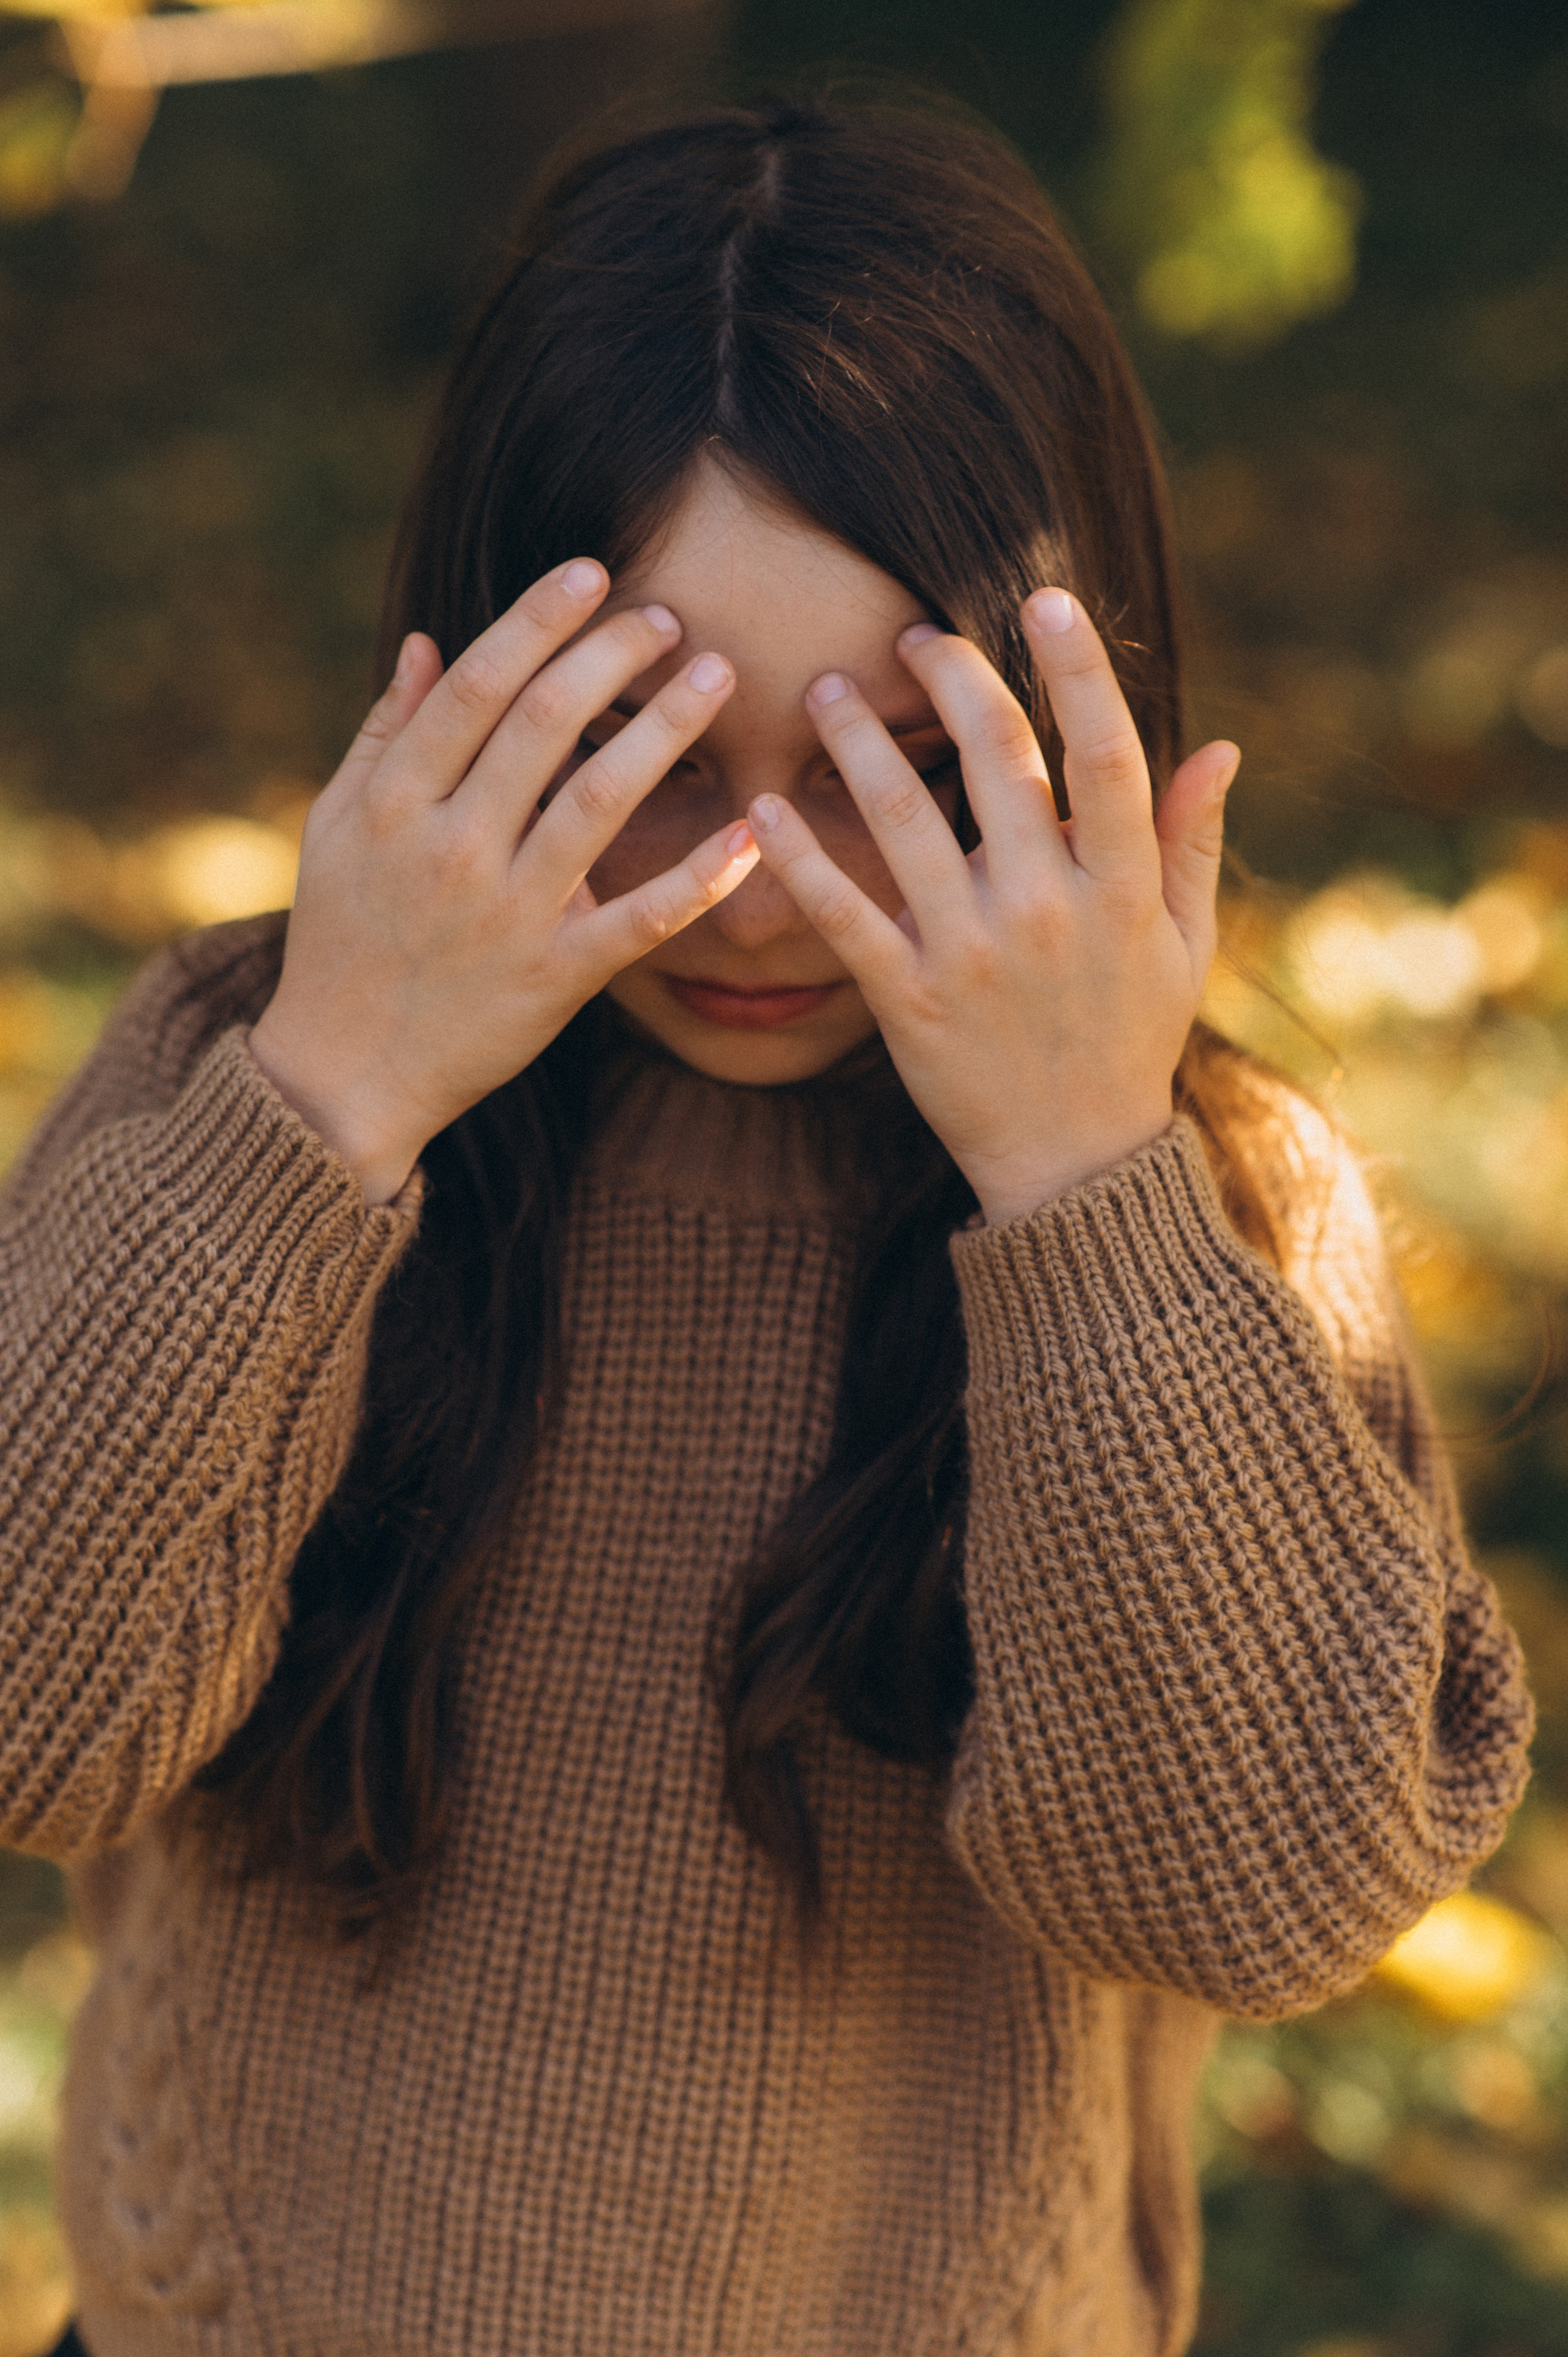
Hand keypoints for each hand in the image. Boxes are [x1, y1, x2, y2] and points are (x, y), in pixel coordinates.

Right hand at [249, 560, 756, 1202]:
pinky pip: (640, 920)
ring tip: (713, 675)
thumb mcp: (336, 829)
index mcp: (395, 802)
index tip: (594, 573)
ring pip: (596, 801)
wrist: (342, 1073)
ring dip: (663, 729)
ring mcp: (508, 915)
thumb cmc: (340, 940)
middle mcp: (451, 847)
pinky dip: (698, 878)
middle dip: (612, 657)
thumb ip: (384, 735)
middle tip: (671, 617)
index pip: (477, 687)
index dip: (539, 620)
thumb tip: (432, 642)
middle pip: (542, 724)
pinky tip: (751, 833)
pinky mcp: (555, 979)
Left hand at [745, 590, 1238, 1225]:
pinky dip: (801, 856)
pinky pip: (844, 914)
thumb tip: (1221, 744)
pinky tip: (765, 802)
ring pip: (905, 821)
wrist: (1075, 1164)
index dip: (1078, 670)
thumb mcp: (1183, 946)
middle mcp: (1048, 909)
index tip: (1046, 600)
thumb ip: (1191, 842)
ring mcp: (972, 955)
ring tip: (827, 689)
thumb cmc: (1131, 1040)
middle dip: (952, 681)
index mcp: (1122, 889)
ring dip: (859, 743)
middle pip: (997, 763)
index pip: (1106, 754)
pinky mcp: (907, 1000)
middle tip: (912, 636)